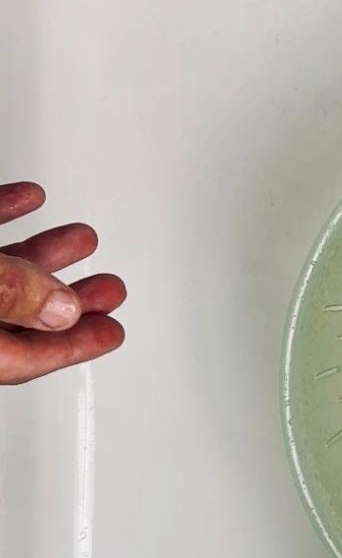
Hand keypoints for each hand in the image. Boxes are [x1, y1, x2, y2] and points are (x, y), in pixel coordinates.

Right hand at [0, 182, 125, 383]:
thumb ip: (13, 295)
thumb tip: (63, 308)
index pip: (25, 358)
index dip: (75, 346)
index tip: (113, 332)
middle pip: (16, 314)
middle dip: (69, 297)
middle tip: (111, 290)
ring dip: (43, 253)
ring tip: (83, 239)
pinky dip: (2, 213)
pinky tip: (29, 199)